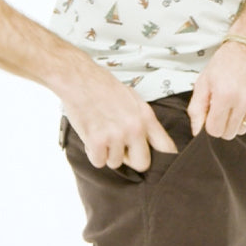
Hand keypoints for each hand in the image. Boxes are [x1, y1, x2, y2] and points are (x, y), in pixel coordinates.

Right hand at [61, 59, 177, 170]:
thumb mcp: (133, 99)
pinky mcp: (97, 141)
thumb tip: (151, 142)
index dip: (164, 159)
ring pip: (115, 162)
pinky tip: (91, 136)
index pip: (166, 147)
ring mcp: (116, 135)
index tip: (160, 165)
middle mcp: (134, 128)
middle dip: (130, 160)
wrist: (79, 80)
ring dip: (107, 153)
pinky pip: (98, 161)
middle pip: (142, 164)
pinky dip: (93, 153)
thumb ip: (143, 121)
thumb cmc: (103, 87)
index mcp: (146, 117)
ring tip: (101, 133)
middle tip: (120, 148)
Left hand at [188, 40, 245, 138]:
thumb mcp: (204, 81)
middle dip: (224, 123)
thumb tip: (197, 132)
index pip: (215, 130)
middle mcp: (244, 100)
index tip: (213, 113)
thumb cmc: (226, 62)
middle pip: (230, 133)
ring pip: (245, 129)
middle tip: (225, 107)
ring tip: (239, 101)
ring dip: (240, 120)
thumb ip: (197, 108)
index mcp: (224, 95)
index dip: (211, 123)